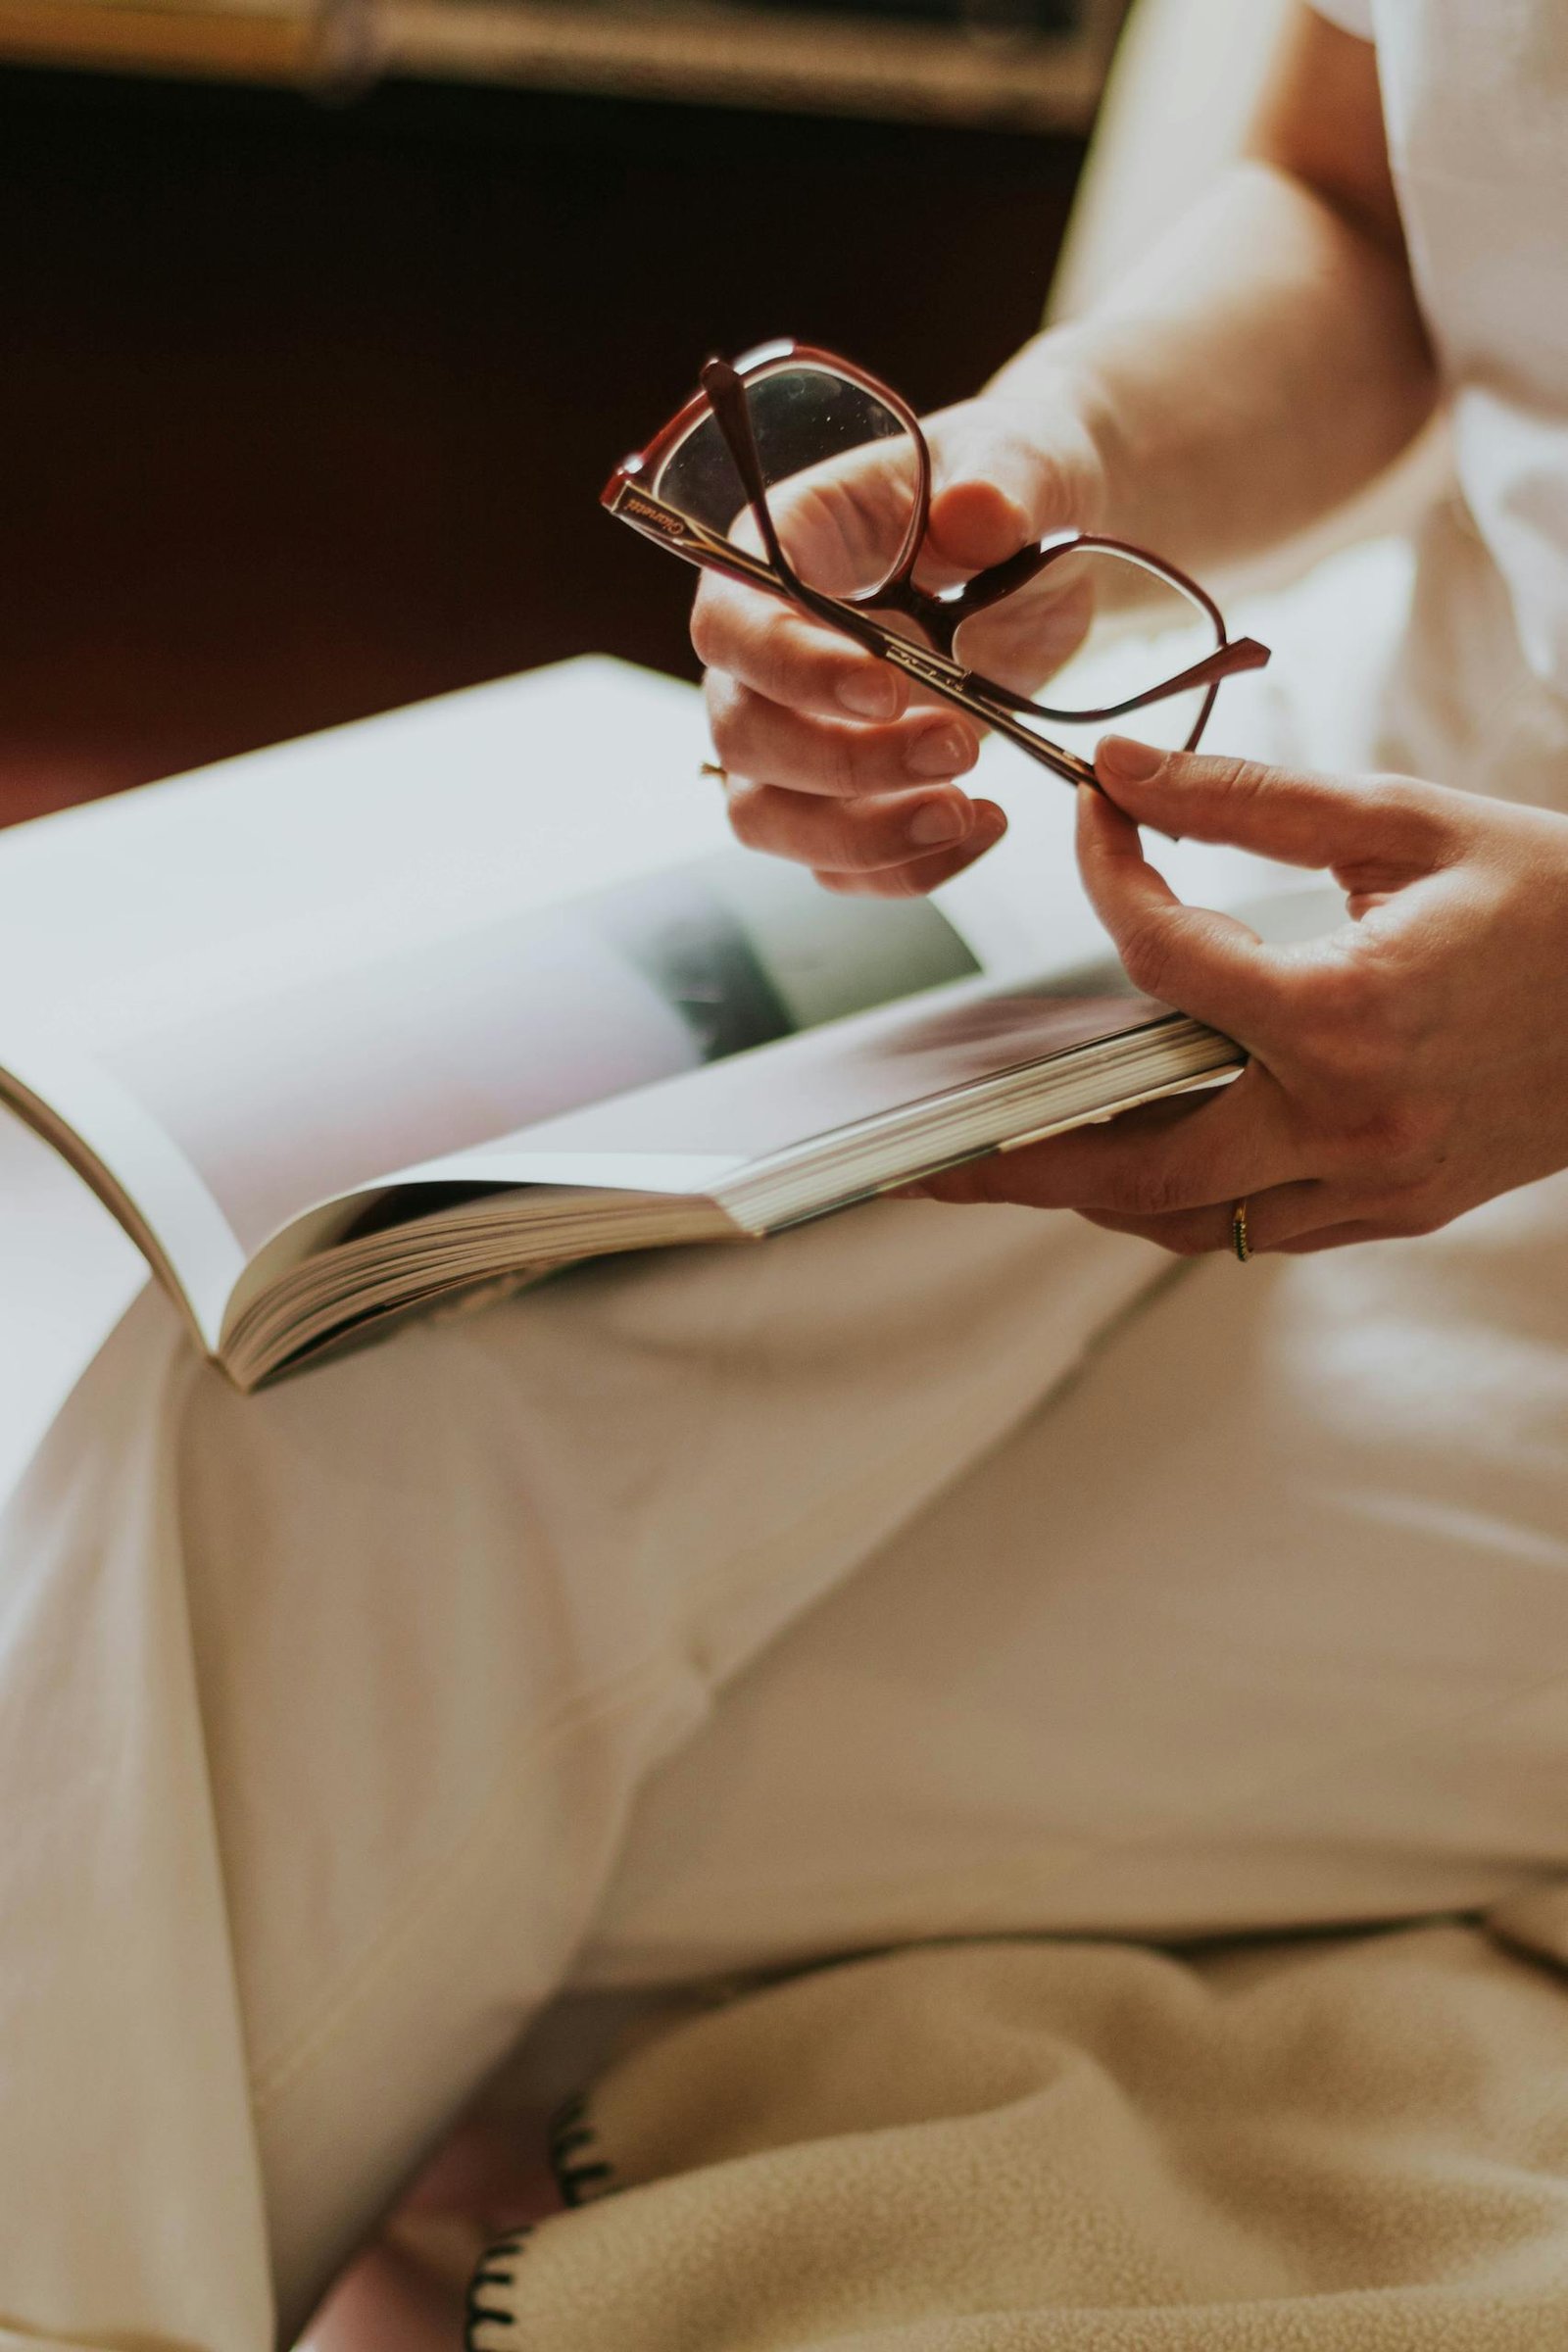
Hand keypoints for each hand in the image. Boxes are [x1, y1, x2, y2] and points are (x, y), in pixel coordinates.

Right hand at [693, 391, 1105, 897]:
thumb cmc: (1010, 486)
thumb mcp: (1022, 463)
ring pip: (767, 817)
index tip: (885, 690)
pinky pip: (838, 861)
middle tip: (958, 747)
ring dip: (860, 835)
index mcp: (777, 549)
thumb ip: (1002, 484)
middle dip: (844, 761)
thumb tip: (977, 512)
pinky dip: (905, 867)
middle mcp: (762, 651)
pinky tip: (981, 829)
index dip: (792, 669)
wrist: (1044, 547)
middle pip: (741, 733)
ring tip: (965, 812)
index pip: (733, 625)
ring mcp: (792, 732)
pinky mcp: (840, 792)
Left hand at [916, 735, 1567, 1253]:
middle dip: (1021, 1165)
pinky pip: (1261, 1228)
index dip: (1108, 883)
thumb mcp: (1409, 823)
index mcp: (1348, 1013)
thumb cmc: (1562, 898)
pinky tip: (1146, 1152)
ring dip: (1097, 1190)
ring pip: (1192, 1221)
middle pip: (1136, 1169)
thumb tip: (1118, 770)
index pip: (1164, 962)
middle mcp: (1352, 1120)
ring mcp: (1379, 1183)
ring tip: (1015, 1161)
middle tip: (931, 1154)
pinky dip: (1190, 1197)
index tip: (1091, 827)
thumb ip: (1250, 799)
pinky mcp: (1401, 1209)